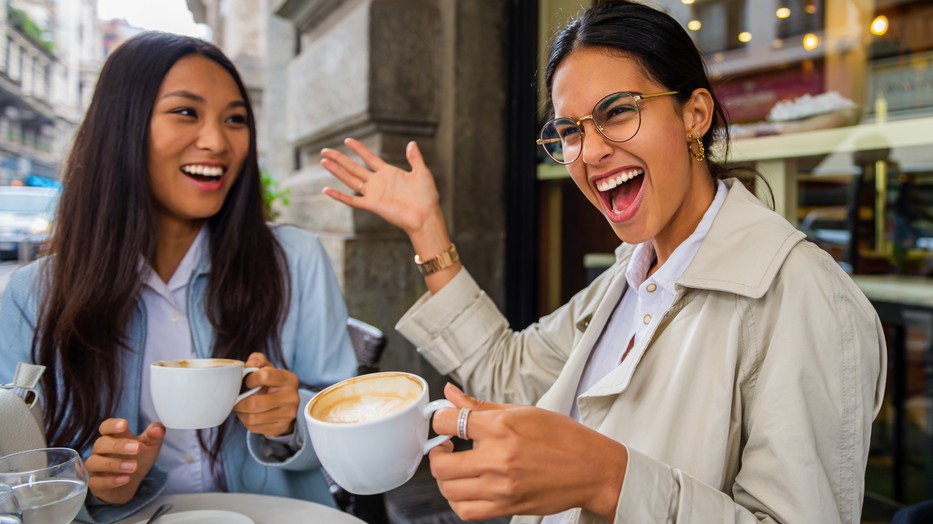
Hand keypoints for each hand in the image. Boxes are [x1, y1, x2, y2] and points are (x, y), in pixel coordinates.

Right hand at [86, 418, 164, 504]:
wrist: (129, 485)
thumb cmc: (137, 460)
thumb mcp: (150, 447)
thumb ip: (155, 436)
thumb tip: (157, 429)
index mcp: (112, 437)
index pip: (106, 426)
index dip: (112, 425)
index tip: (124, 425)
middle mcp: (100, 450)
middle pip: (101, 443)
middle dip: (119, 445)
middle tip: (137, 448)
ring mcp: (95, 467)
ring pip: (95, 462)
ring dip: (115, 464)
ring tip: (133, 466)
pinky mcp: (95, 484)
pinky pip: (96, 482)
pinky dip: (111, 480)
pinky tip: (126, 479)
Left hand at [234, 352, 299, 436]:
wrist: (286, 403)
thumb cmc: (272, 382)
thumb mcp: (267, 367)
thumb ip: (256, 361)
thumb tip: (244, 367)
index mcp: (288, 379)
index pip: (264, 376)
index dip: (249, 379)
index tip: (246, 381)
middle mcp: (291, 397)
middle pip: (255, 403)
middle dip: (239, 402)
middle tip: (236, 399)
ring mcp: (287, 415)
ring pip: (252, 418)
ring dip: (241, 413)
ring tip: (241, 407)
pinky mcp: (280, 427)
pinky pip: (254, 427)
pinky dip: (246, 421)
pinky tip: (248, 414)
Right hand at [320, 138, 442, 237]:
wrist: (426, 216)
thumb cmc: (426, 197)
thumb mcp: (422, 173)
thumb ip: (415, 158)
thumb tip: (411, 143)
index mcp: (388, 173)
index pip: (369, 158)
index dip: (358, 149)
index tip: (347, 140)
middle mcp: (378, 182)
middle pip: (354, 167)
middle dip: (339, 159)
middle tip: (325, 150)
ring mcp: (373, 193)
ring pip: (350, 180)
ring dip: (337, 171)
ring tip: (323, 162)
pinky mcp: (372, 205)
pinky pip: (352, 200)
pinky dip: (339, 196)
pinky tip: (326, 190)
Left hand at [429, 384, 626, 521]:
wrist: (593, 469)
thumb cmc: (563, 437)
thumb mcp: (523, 411)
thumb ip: (481, 405)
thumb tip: (451, 393)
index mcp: (501, 427)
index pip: (448, 422)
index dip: (438, 420)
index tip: (443, 422)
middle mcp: (498, 458)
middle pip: (440, 464)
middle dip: (436, 453)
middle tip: (446, 447)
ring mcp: (501, 486)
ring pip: (449, 490)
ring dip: (445, 478)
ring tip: (456, 467)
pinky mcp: (507, 506)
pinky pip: (466, 511)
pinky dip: (458, 501)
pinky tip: (467, 488)